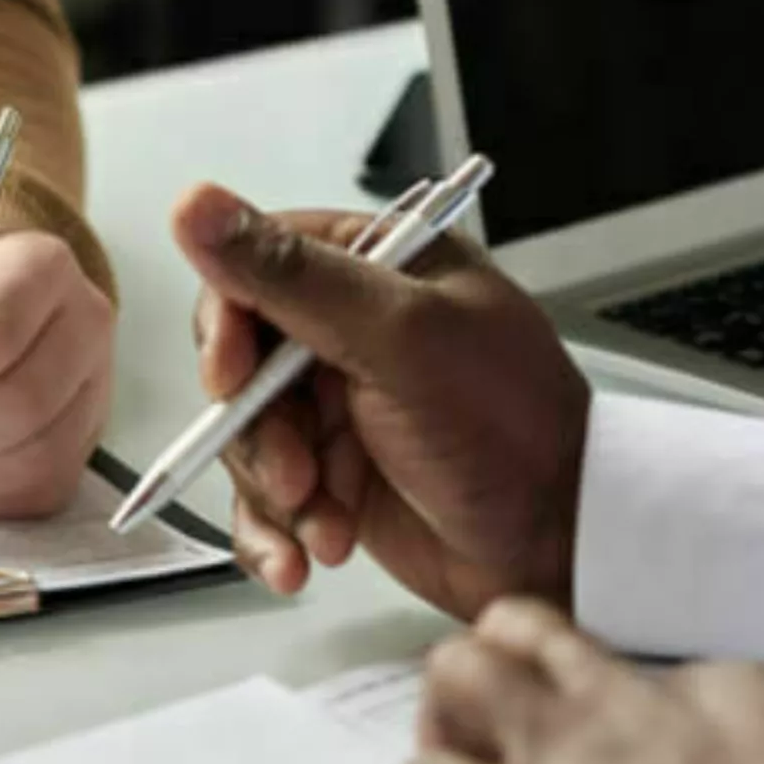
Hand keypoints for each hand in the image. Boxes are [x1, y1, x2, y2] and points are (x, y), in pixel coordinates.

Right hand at [171, 184, 590, 619]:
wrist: (566, 549)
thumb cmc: (514, 431)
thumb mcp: (400, 338)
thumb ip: (291, 276)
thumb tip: (197, 207)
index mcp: (377, 265)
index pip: (255, 266)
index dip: (229, 325)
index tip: (232, 378)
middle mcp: (352, 329)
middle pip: (239, 362)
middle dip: (256, 430)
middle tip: (296, 471)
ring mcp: (340, 405)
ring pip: (245, 437)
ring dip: (274, 491)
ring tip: (323, 521)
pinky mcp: (333, 475)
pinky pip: (265, 498)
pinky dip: (275, 531)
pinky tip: (303, 555)